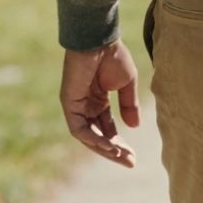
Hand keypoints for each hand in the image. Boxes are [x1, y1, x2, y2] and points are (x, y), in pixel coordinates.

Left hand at [60, 40, 139, 167]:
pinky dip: (92, 138)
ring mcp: (76, 106)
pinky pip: (79, 128)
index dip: (120, 143)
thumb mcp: (127, 85)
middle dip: (114, 151)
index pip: (108, 129)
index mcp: (98, 101)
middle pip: (98, 136)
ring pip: (88, 136)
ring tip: (121, 156)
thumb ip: (129, 106)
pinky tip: (108, 145)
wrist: (100, 40)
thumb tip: (133, 127)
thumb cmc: (113, 56)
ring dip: (104, 148)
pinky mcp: (69, 103)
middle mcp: (86, 106)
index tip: (134, 156)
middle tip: (130, 162)